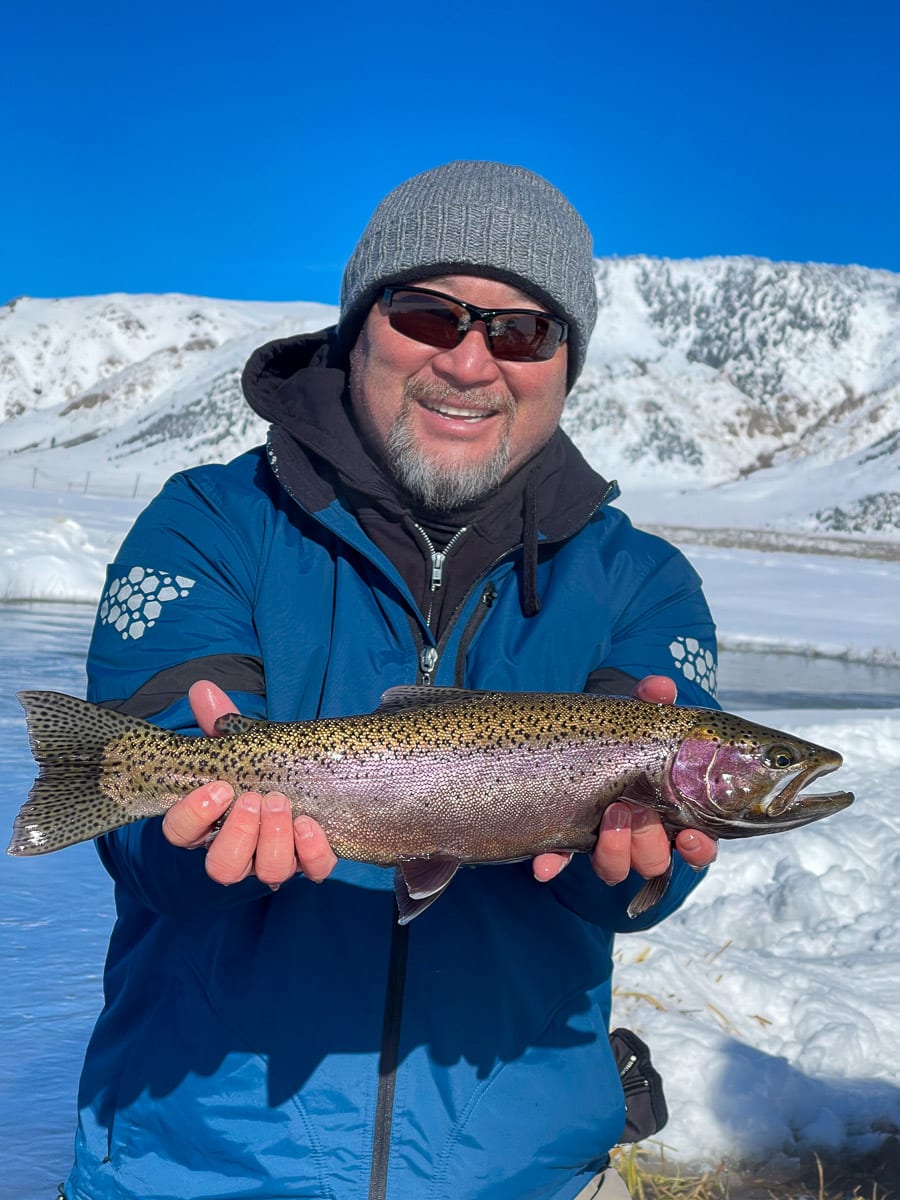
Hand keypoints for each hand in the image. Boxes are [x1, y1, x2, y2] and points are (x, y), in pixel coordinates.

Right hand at [161, 681, 337, 887]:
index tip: (219, 786)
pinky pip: (313, 870)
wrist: (313, 777)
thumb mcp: (241, 744)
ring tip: (282, 801)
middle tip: (255, 797)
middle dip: (239, 832)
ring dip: (273, 838)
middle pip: (223, 866)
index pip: (180, 834)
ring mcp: (276, 859)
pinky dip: (311, 850)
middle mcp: (240, 850)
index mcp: (211, 822)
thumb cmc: (263, 766)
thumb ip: (220, 721)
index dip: (193, 816)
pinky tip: (310, 823)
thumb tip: (202, 689)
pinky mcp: (312, 861)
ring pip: (267, 872)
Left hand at [532, 675, 717, 883]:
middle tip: (633, 809)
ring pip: (616, 867)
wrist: (575, 731)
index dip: (698, 849)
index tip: (689, 837)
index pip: (696, 844)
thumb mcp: (636, 713)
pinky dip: (553, 864)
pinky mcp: (565, 838)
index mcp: (668, 809)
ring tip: (608, 815)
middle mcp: (638, 832)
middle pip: (654, 859)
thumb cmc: (620, 730)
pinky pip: (560, 861)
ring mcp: (602, 838)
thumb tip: (661, 687)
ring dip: (613, 851)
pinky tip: (543, 865)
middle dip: (647, 842)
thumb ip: (652, 700)